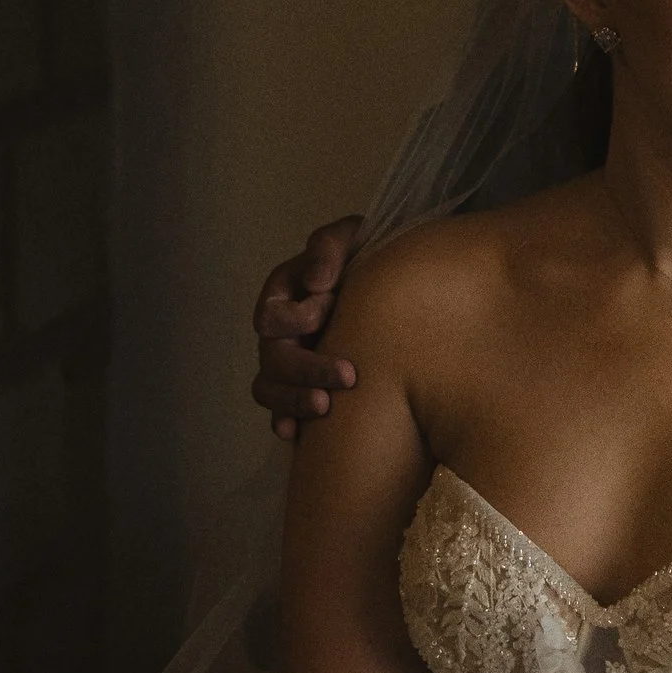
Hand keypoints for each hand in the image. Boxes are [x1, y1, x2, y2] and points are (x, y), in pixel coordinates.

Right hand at [252, 215, 363, 439]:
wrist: (402, 287)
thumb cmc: (371, 257)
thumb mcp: (353, 237)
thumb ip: (329, 247)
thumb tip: (318, 283)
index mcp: (283, 295)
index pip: (271, 315)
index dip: (297, 317)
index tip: (331, 306)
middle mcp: (281, 333)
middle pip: (273, 359)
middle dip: (307, 369)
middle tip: (349, 375)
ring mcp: (290, 363)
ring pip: (270, 390)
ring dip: (293, 400)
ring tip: (325, 407)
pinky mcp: (306, 388)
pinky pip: (282, 413)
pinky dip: (286, 422)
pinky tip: (297, 434)